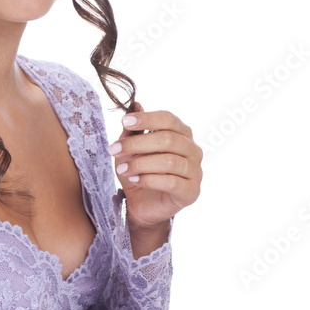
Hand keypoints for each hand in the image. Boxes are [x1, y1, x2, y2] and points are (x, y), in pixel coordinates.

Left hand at [108, 101, 202, 229]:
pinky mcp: (191, 192)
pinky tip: (134, 180)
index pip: (169, 119)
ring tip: (120, 169)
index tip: (125, 121)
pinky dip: (149, 180)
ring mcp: (195, 171)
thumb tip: (135, 105)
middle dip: (137, 144)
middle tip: (114, 149)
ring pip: (169, 161)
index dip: (147, 119)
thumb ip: (134, 130)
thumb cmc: (139, 171)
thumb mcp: (131, 149)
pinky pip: (171, 182)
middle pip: (168, 139)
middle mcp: (193, 150)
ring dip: (140, 164)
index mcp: (182, 134)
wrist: (142, 204)